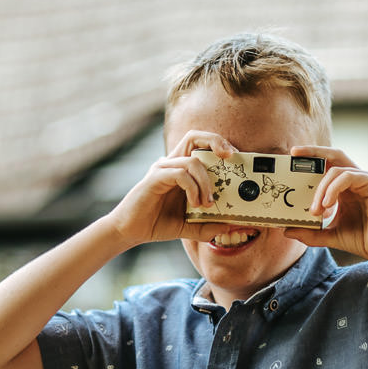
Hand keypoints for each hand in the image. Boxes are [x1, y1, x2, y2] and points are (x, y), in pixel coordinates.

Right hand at [105, 130, 232, 246]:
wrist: (131, 232)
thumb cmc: (157, 223)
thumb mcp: (190, 226)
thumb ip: (209, 225)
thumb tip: (231, 226)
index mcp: (180, 168)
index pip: (201, 145)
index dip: (219, 145)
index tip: (236, 158)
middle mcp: (171, 163)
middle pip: (194, 136)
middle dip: (216, 141)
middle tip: (231, 156)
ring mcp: (162, 169)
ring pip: (193, 161)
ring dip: (206, 183)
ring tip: (207, 204)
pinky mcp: (155, 178)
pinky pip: (180, 174)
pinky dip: (193, 188)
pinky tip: (194, 204)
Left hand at [285, 145, 367, 267]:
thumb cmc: (363, 240)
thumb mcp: (330, 235)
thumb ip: (310, 232)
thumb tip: (287, 231)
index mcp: (345, 188)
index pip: (326, 166)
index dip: (310, 160)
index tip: (292, 159)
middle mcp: (354, 180)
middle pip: (332, 156)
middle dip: (313, 152)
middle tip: (294, 154)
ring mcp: (364, 179)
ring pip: (336, 170)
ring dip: (321, 188)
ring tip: (315, 210)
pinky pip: (348, 176)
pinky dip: (333, 188)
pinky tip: (327, 204)